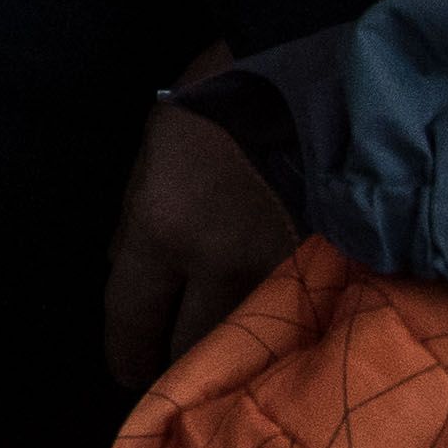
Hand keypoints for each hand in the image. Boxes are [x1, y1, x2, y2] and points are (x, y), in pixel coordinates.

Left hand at [101, 79, 302, 386]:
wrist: (306, 76)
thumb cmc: (214, 104)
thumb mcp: (149, 153)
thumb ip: (133, 223)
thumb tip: (123, 274)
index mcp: (161, 227)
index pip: (130, 317)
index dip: (124, 353)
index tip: (124, 370)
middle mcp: (217, 260)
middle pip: (190, 349)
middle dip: (175, 364)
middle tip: (171, 365)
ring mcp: (276, 269)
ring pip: (244, 343)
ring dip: (228, 352)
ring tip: (217, 350)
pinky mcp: (324, 270)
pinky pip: (289, 322)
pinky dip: (274, 332)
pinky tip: (266, 331)